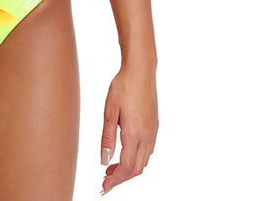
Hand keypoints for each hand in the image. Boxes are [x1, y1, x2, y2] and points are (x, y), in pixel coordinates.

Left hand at [99, 64, 157, 194]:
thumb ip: (107, 137)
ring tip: (111, 168)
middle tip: (105, 181)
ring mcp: (153, 131)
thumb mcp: (109, 111)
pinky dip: (136, 159)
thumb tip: (104, 160)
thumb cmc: (123, 86)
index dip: (115, 180)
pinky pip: (148, 151)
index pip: (125, 167)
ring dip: (128, 169)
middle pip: (136, 169)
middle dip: (121, 178)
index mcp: (134, 134)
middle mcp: (147, 136)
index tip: (103, 187)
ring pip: (143, 161)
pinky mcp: (154, 125)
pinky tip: (125, 154)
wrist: (141, 70)